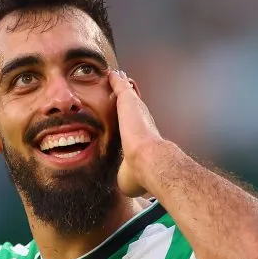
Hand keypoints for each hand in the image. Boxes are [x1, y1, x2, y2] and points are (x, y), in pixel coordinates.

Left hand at [109, 69, 164, 196]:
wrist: (148, 160)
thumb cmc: (140, 174)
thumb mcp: (130, 178)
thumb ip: (127, 176)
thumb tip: (129, 185)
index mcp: (143, 138)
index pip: (137, 127)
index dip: (132, 123)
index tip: (129, 121)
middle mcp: (142, 120)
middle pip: (134, 107)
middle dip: (128, 101)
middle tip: (123, 93)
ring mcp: (136, 109)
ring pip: (128, 93)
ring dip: (122, 86)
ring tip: (116, 78)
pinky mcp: (128, 99)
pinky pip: (120, 84)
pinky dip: (115, 78)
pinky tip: (110, 73)